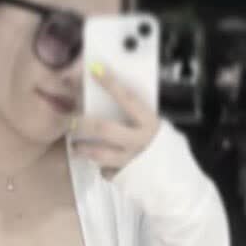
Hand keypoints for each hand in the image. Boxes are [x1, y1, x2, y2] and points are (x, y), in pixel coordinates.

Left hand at [68, 64, 160, 180]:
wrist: (174, 176)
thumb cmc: (161, 144)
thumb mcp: (154, 125)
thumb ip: (135, 115)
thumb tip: (110, 95)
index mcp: (150, 123)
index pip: (127, 98)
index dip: (111, 83)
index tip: (94, 69)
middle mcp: (140, 141)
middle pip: (104, 128)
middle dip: (83, 123)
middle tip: (70, 120)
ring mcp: (131, 161)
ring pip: (98, 153)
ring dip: (82, 148)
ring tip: (75, 145)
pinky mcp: (124, 177)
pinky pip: (105, 170)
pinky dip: (100, 166)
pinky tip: (99, 163)